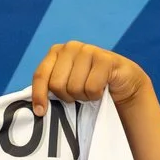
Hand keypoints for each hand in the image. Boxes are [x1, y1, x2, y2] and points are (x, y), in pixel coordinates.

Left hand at [29, 40, 150, 113]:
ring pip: (74, 87)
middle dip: (67, 97)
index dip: (39, 95)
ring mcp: (88, 50)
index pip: (40, 75)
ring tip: (90, 91)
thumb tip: (37, 108)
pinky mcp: (104, 59)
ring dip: (83, 97)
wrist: (122, 82)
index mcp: (56, 52)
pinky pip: (91, 88)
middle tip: (78, 96)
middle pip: (57, 85)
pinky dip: (96, 95)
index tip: (41, 112)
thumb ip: (51, 87)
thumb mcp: (67, 84)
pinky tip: (101, 89)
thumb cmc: (90, 85)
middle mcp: (70, 47)